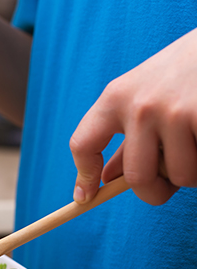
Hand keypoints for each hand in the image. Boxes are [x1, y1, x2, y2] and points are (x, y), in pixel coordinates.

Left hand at [70, 28, 196, 204]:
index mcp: (116, 97)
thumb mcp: (146, 95)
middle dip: (154, 192)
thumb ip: (128, 137)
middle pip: (137, 177)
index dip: (84, 176)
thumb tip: (105, 179)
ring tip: (196, 145)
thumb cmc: (185, 71)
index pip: (83, 144)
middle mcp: (139, 105)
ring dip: (192, 173)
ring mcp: (173, 111)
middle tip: (168, 186)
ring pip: (180, 175)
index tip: (86, 197)